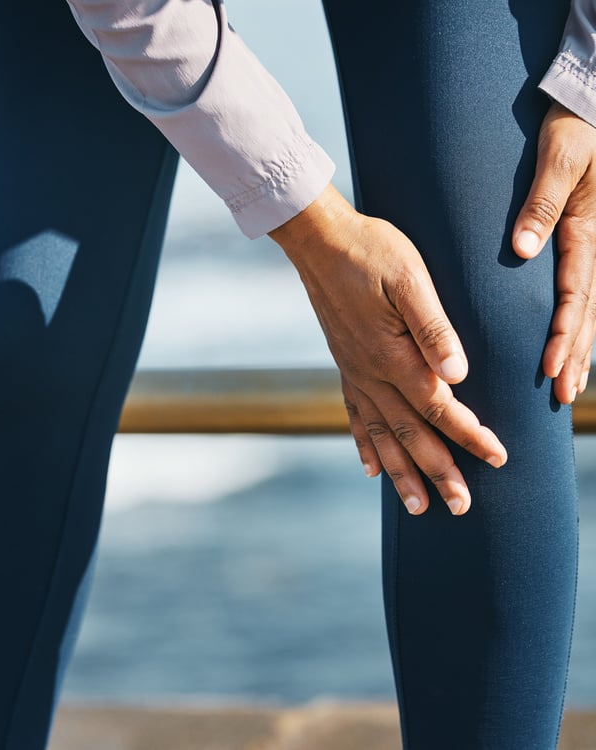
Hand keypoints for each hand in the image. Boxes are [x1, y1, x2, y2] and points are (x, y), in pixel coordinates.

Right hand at [269, 184, 506, 515]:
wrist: (319, 241)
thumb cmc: (371, 251)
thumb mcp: (410, 278)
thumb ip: (434, 328)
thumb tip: (460, 373)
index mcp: (391, 355)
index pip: (439, 406)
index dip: (470, 435)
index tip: (498, 458)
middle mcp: (370, 373)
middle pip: (410, 433)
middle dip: (438, 472)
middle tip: (461, 506)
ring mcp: (353, 372)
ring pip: (380, 435)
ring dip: (401, 473)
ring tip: (417, 507)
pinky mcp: (344, 364)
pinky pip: (353, 415)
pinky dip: (364, 445)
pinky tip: (370, 468)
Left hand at [514, 101, 595, 403]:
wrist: (585, 104)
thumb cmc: (570, 127)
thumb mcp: (560, 157)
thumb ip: (542, 202)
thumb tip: (524, 249)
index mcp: (586, 230)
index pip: (576, 293)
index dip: (563, 332)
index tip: (548, 364)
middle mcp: (592, 245)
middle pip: (587, 312)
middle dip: (574, 354)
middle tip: (561, 395)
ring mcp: (591, 246)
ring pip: (590, 308)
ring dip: (579, 348)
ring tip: (568, 386)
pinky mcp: (583, 243)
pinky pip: (585, 292)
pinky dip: (579, 324)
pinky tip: (569, 348)